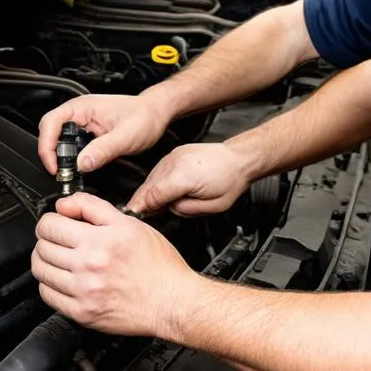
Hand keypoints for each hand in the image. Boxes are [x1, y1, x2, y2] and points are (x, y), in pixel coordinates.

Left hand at [32, 193, 199, 336]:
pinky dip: (50, 284)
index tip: (57, 222)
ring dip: (44, 260)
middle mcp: (88, 267)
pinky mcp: (82, 312)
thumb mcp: (130, 223)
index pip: (49, 225)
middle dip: (47, 239)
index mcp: (99, 241)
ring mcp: (83, 292)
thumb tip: (63, 204)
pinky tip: (63, 278)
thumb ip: (92, 207)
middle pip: (41, 247)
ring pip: (40, 270)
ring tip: (58, 258)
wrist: (172, 300)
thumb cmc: (157, 264)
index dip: (50, 220)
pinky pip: (48, 295)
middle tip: (59, 239)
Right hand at [38, 94, 168, 174]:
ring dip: (61, 157)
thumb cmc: (145, 117)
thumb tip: (82, 164)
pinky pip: (71, 145)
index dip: (46, 146)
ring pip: (59, 140)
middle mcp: (79, 113)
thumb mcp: (126, 136)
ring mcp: (82, 123)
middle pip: (49, 132)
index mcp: (83, 107)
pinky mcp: (87, 133)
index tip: (54, 166)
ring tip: (70, 173)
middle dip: (51, 154)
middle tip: (61, 173)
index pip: (50, 123)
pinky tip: (79, 167)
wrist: (156, 114)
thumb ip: (103, 150)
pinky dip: (71, 158)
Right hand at [127, 142, 254, 216]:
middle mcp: (175, 163)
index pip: (153, 195)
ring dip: (147, 192)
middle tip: (135, 215)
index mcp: (184, 176)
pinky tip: (158, 193)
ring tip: (149, 207)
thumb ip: (184, 210)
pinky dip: (154, 182)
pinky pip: (157, 171)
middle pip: (148, 186)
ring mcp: (173, 156)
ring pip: (150, 178)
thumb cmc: (229, 181)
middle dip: (141, 202)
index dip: (141, 208)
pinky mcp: (173, 154)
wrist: (237, 160)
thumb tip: (166, 210)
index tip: (133, 216)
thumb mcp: (211, 206)